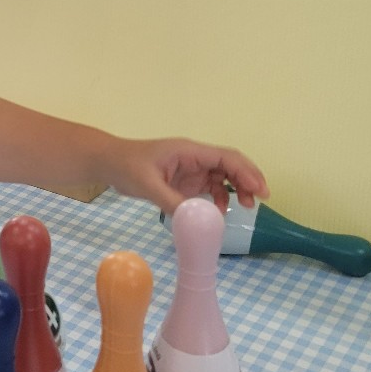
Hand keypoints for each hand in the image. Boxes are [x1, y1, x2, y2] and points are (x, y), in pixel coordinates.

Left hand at [104, 137, 267, 215]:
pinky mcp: (185, 181)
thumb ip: (171, 202)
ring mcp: (191, 169)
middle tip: (260, 200)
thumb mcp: (148, 185)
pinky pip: (210, 188)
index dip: (245, 172)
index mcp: (189, 151)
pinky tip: (218, 212)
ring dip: (237, 190)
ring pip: (223, 176)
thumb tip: (196, 220)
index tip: (259, 190)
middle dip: (248, 179)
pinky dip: (219, 198)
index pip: (225, 158)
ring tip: (245, 207)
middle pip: (230, 165)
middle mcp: (194, 158)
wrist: (109, 164)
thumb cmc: (127, 167)